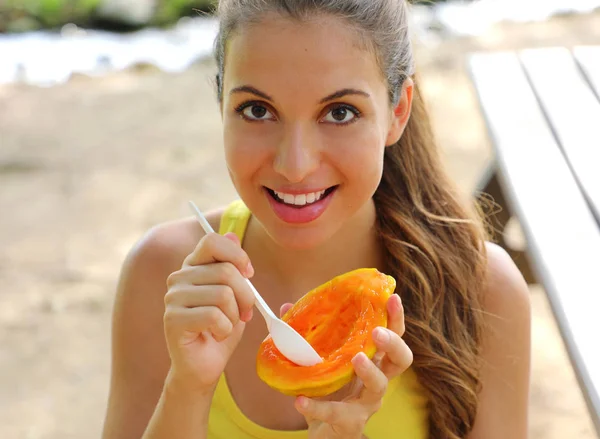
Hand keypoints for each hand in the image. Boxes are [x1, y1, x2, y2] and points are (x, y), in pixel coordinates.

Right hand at [162, 232, 255, 394]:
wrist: (205, 366)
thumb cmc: (221, 328)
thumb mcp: (235, 294)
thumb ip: (233, 266)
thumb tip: (231, 233)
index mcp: (194, 266)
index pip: (212, 241)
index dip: (237, 255)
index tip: (248, 273)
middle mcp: (179, 277)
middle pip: (226, 271)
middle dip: (246, 296)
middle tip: (245, 313)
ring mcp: (173, 297)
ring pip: (222, 295)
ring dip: (234, 316)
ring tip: (226, 326)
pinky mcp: (173, 319)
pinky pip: (213, 315)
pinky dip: (224, 329)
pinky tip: (216, 336)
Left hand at [280, 294, 411, 438]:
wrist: (326, 434)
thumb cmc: (330, 391)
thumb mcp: (321, 359)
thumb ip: (307, 333)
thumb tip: (288, 308)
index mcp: (374, 359)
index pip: (393, 334)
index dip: (395, 317)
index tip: (392, 298)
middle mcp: (378, 379)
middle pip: (401, 360)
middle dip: (393, 343)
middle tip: (377, 332)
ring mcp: (367, 402)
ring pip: (379, 386)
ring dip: (369, 371)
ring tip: (356, 358)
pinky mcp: (350, 422)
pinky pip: (336, 413)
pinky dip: (317, 406)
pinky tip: (300, 400)